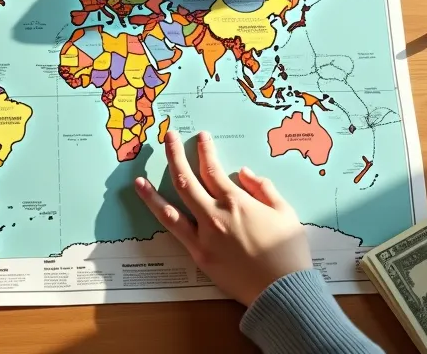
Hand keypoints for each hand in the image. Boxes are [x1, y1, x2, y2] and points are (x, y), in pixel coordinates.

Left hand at [133, 130, 312, 305]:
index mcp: (236, 202)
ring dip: (152, 191)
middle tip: (168, 137)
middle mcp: (215, 215)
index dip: (205, 150)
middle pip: (186, 180)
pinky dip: (162, 218)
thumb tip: (242, 172)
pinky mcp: (199, 256)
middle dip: (174, 155)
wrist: (282, 290)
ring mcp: (203, 237)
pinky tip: (154, 209)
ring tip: (137, 179)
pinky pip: (176, 233)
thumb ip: (263, 188)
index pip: (213, 169)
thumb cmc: (288, 251)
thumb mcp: (285, 212)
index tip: (200, 137)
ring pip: (170, 208)